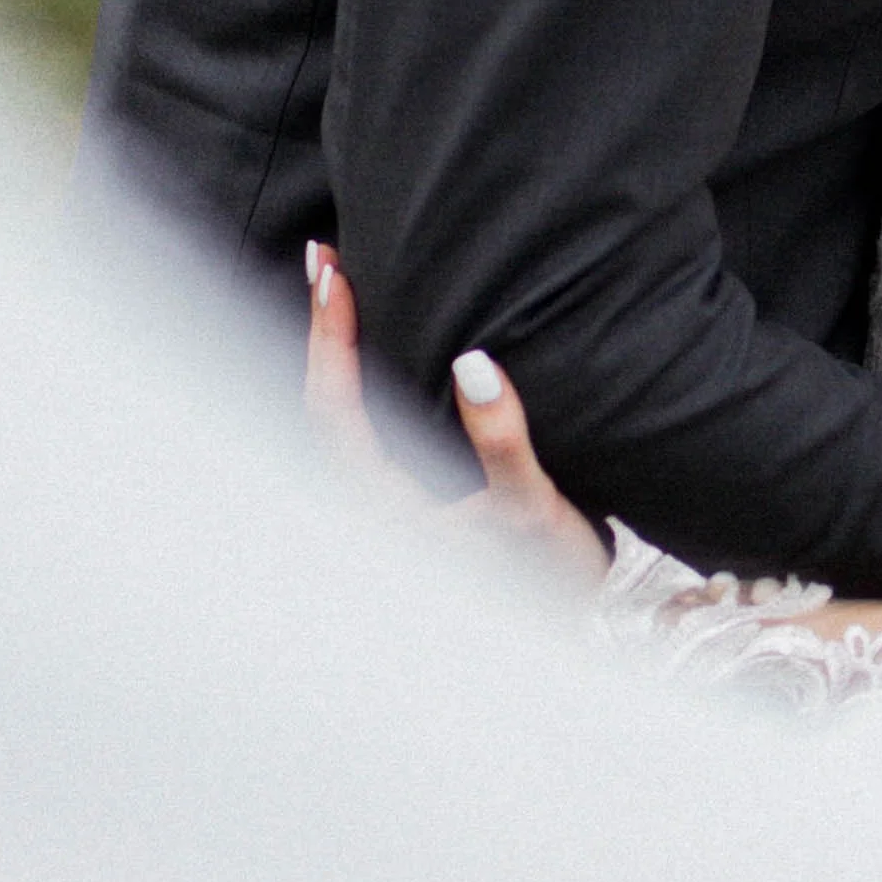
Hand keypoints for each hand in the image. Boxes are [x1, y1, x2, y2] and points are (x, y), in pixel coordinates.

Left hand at [304, 246, 612, 576]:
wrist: (560, 627)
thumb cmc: (544, 575)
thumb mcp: (529, 509)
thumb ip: (502, 442)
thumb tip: (476, 364)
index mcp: (380, 507)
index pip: (334, 411)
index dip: (331, 340)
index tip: (337, 277)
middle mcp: (369, 503)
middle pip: (322, 405)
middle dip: (321, 328)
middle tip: (325, 254)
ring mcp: (384, 499)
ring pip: (338, 415)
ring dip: (338, 346)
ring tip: (340, 282)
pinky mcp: (406, 493)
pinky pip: (364, 424)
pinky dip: (361, 372)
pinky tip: (378, 339)